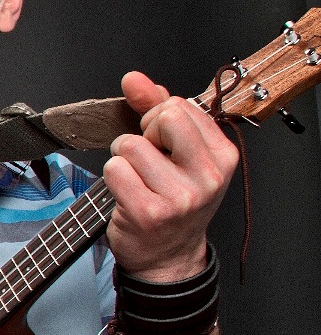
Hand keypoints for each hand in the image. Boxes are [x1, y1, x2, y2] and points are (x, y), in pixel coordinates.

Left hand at [104, 71, 237, 280]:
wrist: (167, 256)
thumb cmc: (172, 201)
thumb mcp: (178, 154)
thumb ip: (156, 110)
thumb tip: (134, 78)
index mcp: (223, 156)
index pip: (180, 107)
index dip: (158, 119)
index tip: (161, 142)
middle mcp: (208, 176)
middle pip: (164, 117)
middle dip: (143, 131)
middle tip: (146, 158)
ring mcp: (180, 197)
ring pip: (131, 145)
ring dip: (122, 158)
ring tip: (136, 180)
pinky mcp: (149, 212)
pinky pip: (114, 169)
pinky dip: (111, 178)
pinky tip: (126, 194)